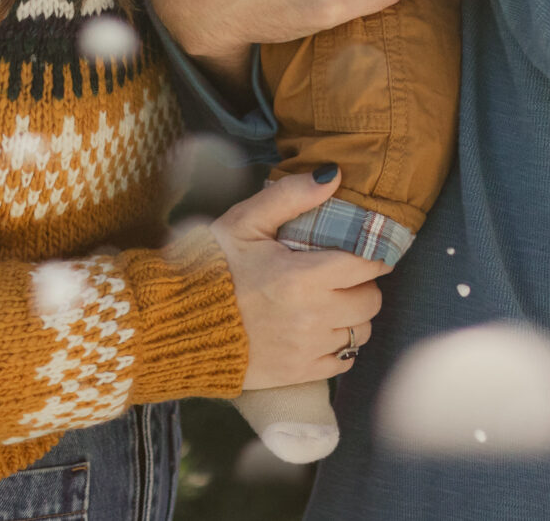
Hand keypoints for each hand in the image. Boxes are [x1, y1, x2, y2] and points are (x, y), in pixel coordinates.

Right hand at [213, 169, 388, 389]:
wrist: (177, 323)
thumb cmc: (211, 267)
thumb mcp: (245, 222)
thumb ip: (290, 196)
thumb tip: (333, 175)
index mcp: (301, 277)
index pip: (366, 266)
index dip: (373, 255)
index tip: (367, 251)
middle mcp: (311, 317)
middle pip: (370, 301)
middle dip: (363, 284)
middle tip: (344, 274)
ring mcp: (306, 349)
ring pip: (361, 332)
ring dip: (353, 315)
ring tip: (332, 301)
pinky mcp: (298, 373)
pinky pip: (343, 362)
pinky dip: (340, 346)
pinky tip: (320, 329)